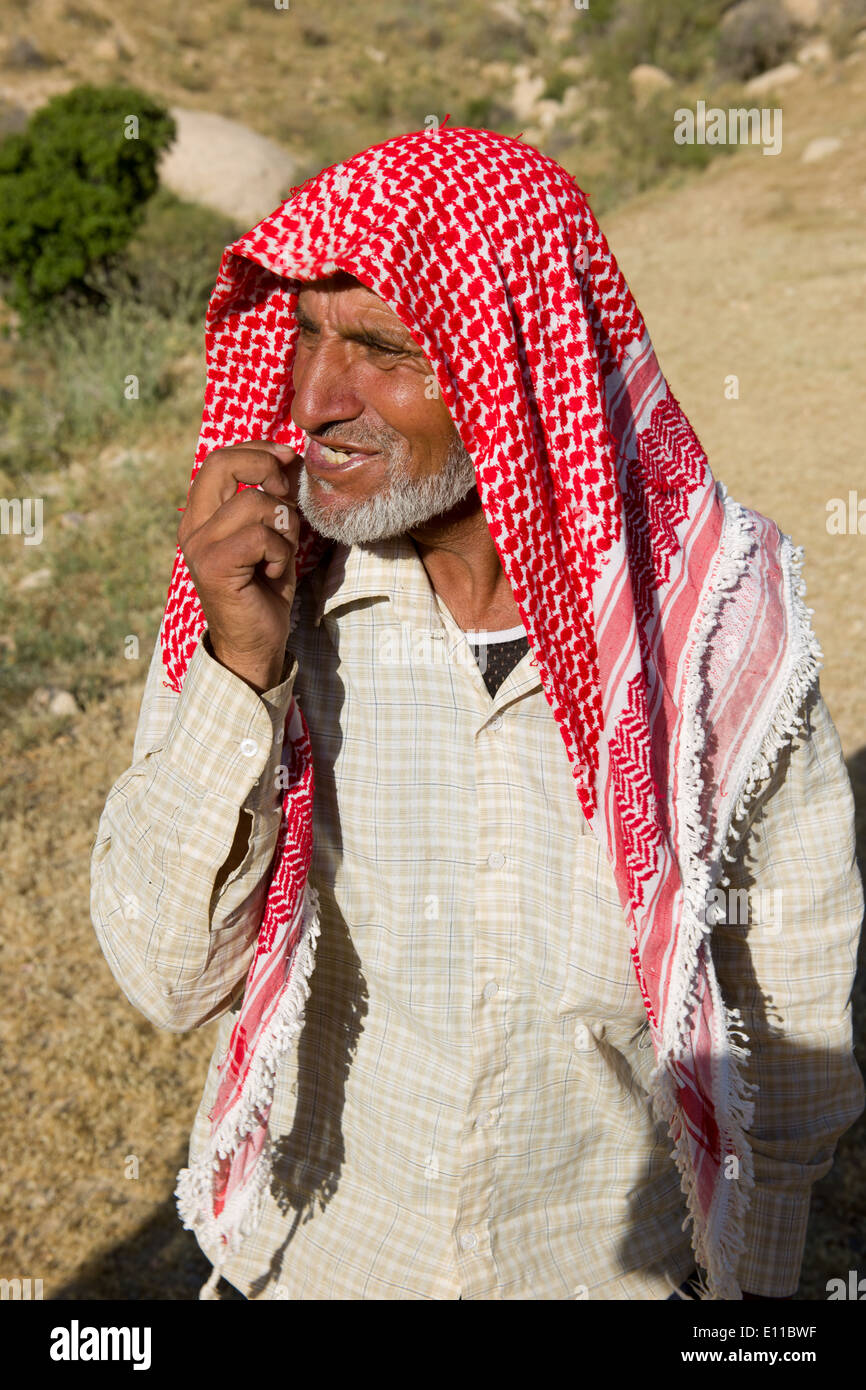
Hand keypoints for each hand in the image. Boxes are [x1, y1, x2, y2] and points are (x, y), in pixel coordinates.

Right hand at [177, 441, 301, 692]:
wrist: (256, 643)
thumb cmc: (265, 589)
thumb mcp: (272, 534)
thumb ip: (272, 498)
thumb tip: (288, 456)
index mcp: (201, 515)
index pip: (219, 458)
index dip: (257, 451)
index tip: (286, 460)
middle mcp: (193, 527)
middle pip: (222, 463)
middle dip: (266, 468)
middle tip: (285, 494)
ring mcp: (200, 546)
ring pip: (253, 502)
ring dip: (283, 526)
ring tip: (278, 554)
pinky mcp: (214, 565)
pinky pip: (261, 536)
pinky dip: (280, 553)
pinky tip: (272, 572)